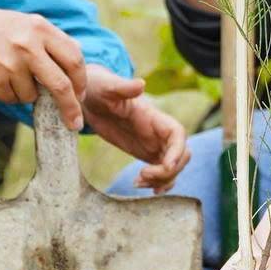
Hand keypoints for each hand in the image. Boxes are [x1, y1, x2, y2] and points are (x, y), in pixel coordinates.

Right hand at [0, 0, 86, 128]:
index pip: (73, 59)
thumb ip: (54, 44)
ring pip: (32, 96)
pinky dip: (8, 94)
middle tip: (75, 123)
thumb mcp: (29, 25)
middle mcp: (27, 45)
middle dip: (70, 108)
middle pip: (60, 85)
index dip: (80, 81)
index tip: (81, 95)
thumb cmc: (1, 30)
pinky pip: (11, 99)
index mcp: (40, 28)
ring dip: (26, 93)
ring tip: (11, 72)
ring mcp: (9, 63)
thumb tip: (78, 74)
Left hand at [82, 66, 191, 189]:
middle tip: (143, 176)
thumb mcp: (107, 87)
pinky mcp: (145, 153)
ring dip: (162, 179)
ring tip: (137, 183)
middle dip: (168, 170)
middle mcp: (157, 131)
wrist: (89, 98)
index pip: (177, 134)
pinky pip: (161, 172)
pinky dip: (157, 183)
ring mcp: (153, 143)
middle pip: (181, 154)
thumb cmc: (99, 89)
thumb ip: (124, 87)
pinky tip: (139, 185)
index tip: (164, 166)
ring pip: (173, 167)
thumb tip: (141, 84)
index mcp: (153, 116)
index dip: (177, 152)